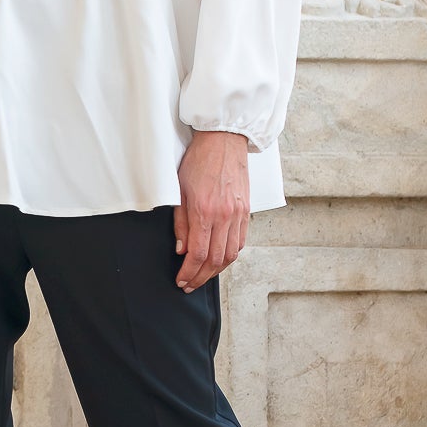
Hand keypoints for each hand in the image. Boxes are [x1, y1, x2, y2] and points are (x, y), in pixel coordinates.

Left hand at [173, 130, 249, 291]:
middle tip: (189, 285)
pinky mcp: (246, 211)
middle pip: (215, 260)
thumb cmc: (198, 161)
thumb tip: (181, 250)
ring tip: (202, 276)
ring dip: (216, 270)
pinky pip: (241, 242)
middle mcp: (225, 216)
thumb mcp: (180, 191)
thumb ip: (180, 223)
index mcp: (205, 212)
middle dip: (200, 277)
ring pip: (231, 255)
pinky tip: (219, 260)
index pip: (198, 254)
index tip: (181, 281)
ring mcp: (238, 215)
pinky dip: (230, 256)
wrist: (223, 141)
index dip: (189, 273)